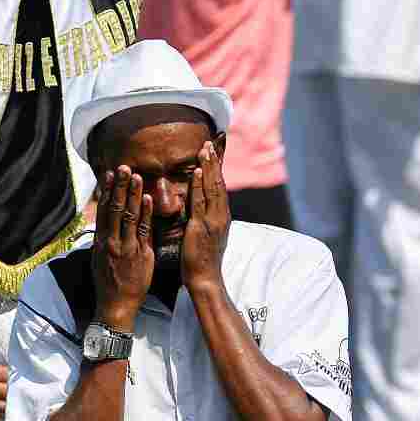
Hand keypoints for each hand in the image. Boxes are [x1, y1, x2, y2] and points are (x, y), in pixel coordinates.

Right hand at [92, 167, 153, 330]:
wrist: (115, 305)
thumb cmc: (108, 282)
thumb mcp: (99, 259)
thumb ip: (104, 240)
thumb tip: (104, 225)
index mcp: (101, 241)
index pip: (104, 210)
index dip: (107, 191)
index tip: (110, 174)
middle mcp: (111, 241)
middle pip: (114, 208)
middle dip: (119, 186)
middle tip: (123, 167)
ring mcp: (125, 247)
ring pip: (128, 216)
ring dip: (133, 194)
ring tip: (136, 175)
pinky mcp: (140, 254)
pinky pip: (143, 230)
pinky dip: (145, 213)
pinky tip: (148, 198)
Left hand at [181, 141, 230, 294]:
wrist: (206, 279)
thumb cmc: (202, 259)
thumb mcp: (206, 234)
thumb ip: (205, 218)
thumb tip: (201, 207)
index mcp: (221, 216)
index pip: (219, 187)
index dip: (217, 168)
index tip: (214, 151)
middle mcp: (221, 215)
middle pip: (219, 182)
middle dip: (215, 162)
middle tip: (211, 142)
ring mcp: (213, 221)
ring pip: (212, 189)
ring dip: (209, 167)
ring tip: (205, 149)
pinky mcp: (203, 227)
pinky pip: (201, 203)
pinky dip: (200, 186)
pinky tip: (198, 172)